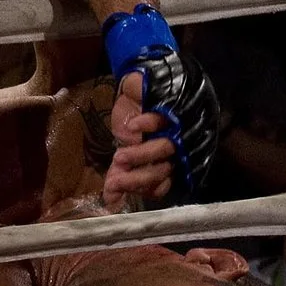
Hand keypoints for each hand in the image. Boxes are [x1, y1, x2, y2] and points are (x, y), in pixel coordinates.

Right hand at [102, 72, 174, 208]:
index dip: (138, 189)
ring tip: (120, 155)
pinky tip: (133, 126)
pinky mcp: (174, 110)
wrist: (139, 84)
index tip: (114, 188)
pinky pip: (163, 121)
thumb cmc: (130, 119)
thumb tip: (109, 201)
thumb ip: (119, 174)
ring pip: (166, 149)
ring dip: (140, 155)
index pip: (158, 185)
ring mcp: (176, 131)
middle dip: (137, 178)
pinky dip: (146, 125)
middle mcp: (173, 151)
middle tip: (116, 178)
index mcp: (161, 163)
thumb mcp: (121, 149)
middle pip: (163, 172)